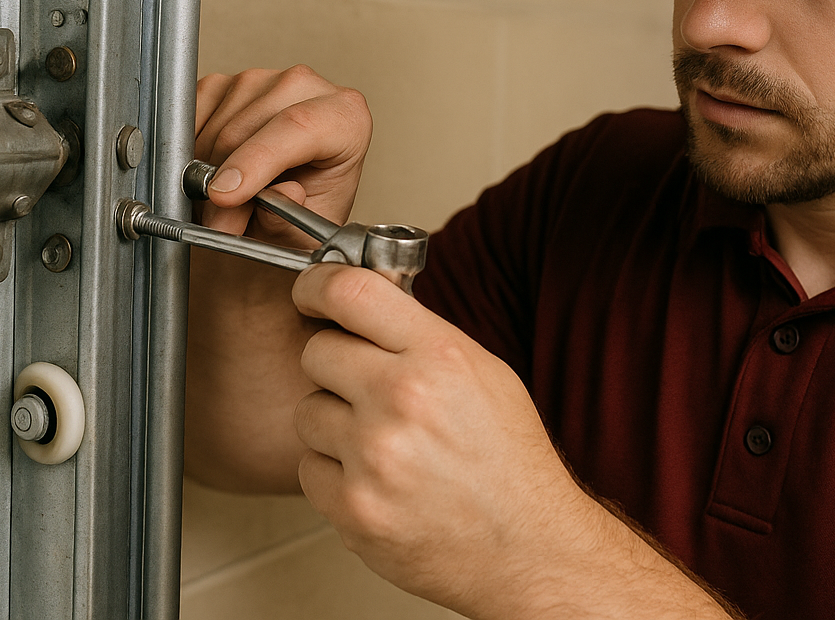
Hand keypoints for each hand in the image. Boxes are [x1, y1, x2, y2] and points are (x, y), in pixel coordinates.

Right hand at [193, 66, 371, 242]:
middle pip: (245, 127)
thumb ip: (289, 219)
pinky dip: (187, 152)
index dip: (256, 161)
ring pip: (214, 126)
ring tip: (223, 203)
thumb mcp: (300, 236)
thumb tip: (282, 194)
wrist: (281, 212)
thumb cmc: (300, 219)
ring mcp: (261, 80)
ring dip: (204, 173)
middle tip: (222, 222)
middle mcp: (306, 88)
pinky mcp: (223, 84)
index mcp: (346, 117)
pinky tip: (208, 172)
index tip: (226, 196)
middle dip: (222, 181)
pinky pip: (188, 117)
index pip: (299, 125)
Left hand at [290, 262, 614, 618]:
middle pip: (316, 352)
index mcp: (439, 357)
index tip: (310, 294)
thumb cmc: (510, 462)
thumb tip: (360, 305)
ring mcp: (373, 457)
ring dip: (333, 424)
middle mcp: (403, 400)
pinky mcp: (353, 508)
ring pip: (307, 412)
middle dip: (335, 366)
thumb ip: (420, 336)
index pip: (350, 292)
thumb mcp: (485, 373)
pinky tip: (375, 480)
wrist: (527, 548)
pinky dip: (334, 474)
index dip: (317, 286)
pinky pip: (307, 468)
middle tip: (366, 390)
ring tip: (382, 444)